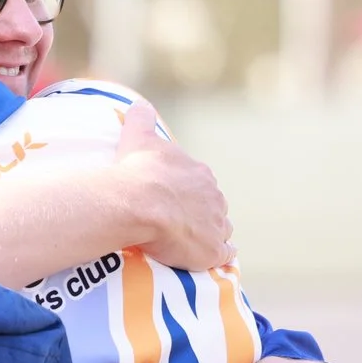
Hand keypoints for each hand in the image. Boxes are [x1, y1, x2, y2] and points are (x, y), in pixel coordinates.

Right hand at [112, 101, 232, 271]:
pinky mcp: (212, 250)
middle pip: (213, 207)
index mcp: (200, 174)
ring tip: (190, 243)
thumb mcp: (138, 137)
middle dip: (201, 213)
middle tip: (178, 222)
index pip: (201, 183)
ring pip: (221, 230)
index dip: (188, 192)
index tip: (173, 199)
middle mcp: (214, 198)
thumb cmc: (137, 171)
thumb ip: (140, 119)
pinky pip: (224, 255)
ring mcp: (216, 225)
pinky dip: (219, 256)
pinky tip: (208, 258)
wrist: (138, 202)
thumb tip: (138, 104)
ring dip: (210, 235)